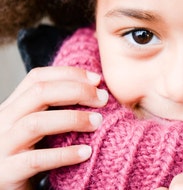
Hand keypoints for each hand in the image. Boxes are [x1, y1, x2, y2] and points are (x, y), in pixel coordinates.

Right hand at [0, 66, 107, 189]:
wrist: (11, 189)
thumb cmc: (35, 152)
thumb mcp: (44, 125)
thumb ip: (58, 108)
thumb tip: (96, 89)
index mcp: (13, 106)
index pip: (37, 77)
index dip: (69, 74)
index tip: (97, 79)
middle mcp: (3, 121)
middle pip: (38, 93)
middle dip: (76, 91)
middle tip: (103, 99)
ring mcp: (2, 146)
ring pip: (36, 123)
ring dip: (72, 119)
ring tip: (98, 122)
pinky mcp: (6, 172)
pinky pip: (36, 160)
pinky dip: (64, 154)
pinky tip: (86, 152)